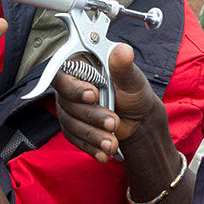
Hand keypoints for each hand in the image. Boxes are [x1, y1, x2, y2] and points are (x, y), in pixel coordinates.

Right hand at [52, 43, 162, 162]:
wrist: (138, 119)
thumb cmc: (133, 93)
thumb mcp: (132, 79)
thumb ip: (124, 66)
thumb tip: (123, 51)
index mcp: (81, 66)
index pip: (65, 73)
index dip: (75, 87)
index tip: (93, 95)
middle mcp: (70, 86)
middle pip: (67, 102)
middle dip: (91, 115)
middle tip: (114, 122)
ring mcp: (68, 107)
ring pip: (70, 123)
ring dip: (92, 134)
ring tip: (112, 142)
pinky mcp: (71, 125)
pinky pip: (74, 138)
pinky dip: (90, 146)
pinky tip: (104, 152)